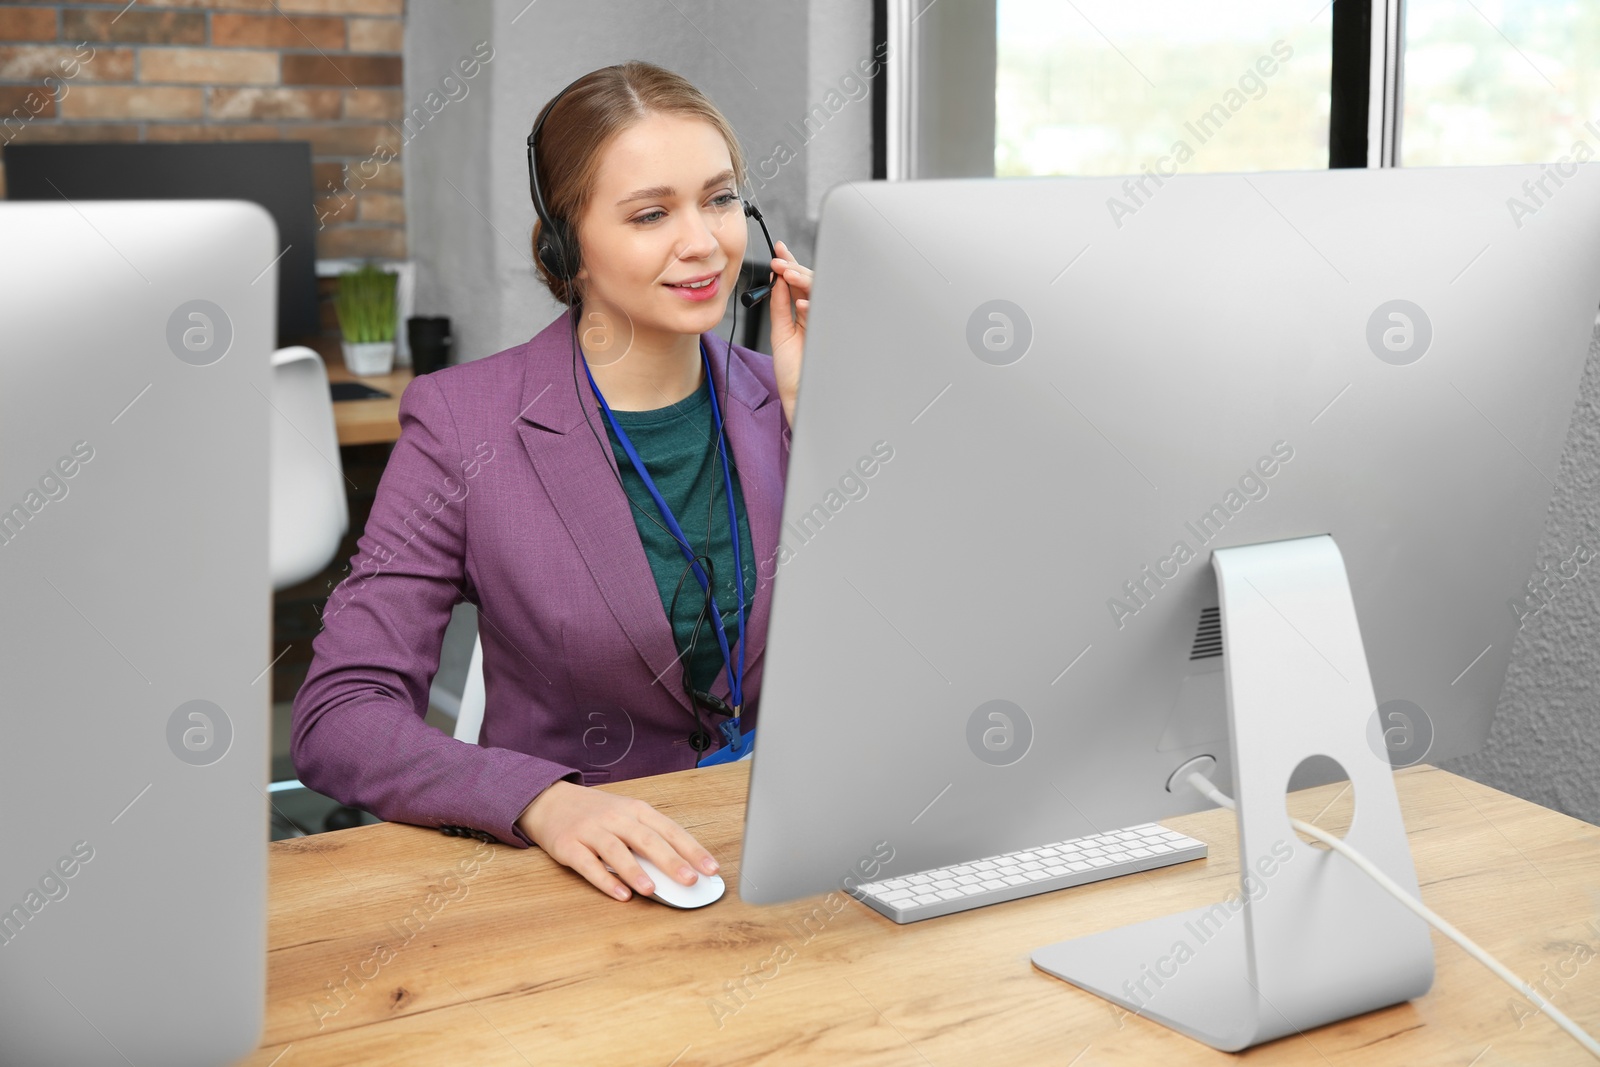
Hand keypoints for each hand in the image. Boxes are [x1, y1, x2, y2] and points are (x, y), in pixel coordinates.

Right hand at [516, 781, 720, 900]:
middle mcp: (616, 817)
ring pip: (616, 850)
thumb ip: (649, 837)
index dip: (692, 849)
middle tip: (690, 880)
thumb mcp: (626, 814)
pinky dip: (604, 880)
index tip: (711, 868)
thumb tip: (681, 868)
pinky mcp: (569, 845)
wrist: (551, 800)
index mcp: (636, 809)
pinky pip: (588, 864)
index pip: (670, 829)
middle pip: (646, 839)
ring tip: (652, 890)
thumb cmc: (597, 812)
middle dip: (670, 860)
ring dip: (635, 871)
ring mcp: (591, 830)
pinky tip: (620, 894)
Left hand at [768, 238, 811, 428]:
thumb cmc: (792, 370)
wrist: (801, 395)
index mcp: (804, 313)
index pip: (797, 283)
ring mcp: (825, 322)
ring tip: (787, 275)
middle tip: (778, 263)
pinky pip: (825, 314)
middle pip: (810, 282)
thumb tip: (776, 280)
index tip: (778, 250)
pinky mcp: (831, 333)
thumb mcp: (780, 332)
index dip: (789, 265)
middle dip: (794, 269)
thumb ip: (779, 306)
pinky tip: (801, 303)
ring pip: (820, 292)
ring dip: (803, 280)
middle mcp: (816, 314)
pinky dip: (812, 307)